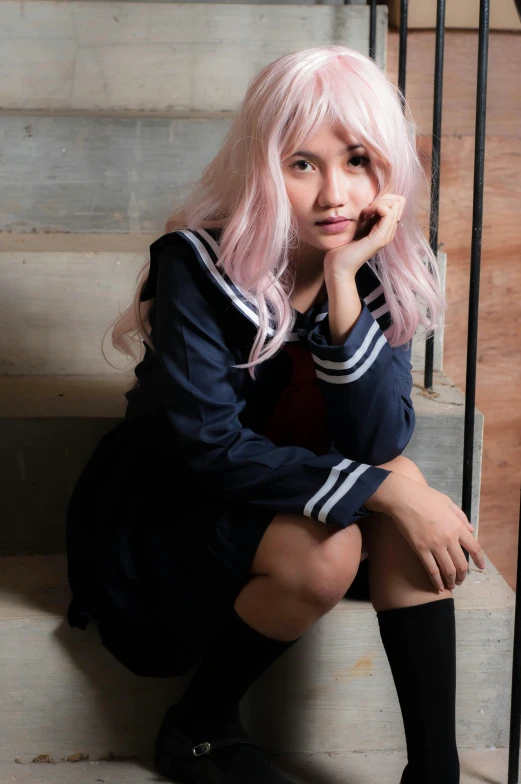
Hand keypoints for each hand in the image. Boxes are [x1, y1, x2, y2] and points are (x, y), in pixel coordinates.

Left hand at [323, 193, 405, 279]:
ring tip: (365, 213)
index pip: (397, 203)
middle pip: (399, 202)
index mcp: (385, 229)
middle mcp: (389, 232)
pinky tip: (364, 215)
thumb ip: (366, 215)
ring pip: (396, 205)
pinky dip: (376, 208)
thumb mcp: (357, 225)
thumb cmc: (342, 247)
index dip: (383, 199)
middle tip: (366, 209)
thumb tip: (370, 200)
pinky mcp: (380, 238)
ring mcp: (386, 236)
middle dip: (382, 198)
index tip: (366, 208)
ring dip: (378, 203)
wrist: (337, 266)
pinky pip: (388, 213)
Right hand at [367, 473, 484, 591]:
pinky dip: (436, 580)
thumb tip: (471, 530)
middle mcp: (449, 538)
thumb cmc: (426, 497)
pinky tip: (438, 586)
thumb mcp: (448, 502)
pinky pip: (431, 569)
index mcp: (457, 526)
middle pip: (462, 564)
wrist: (404, 498)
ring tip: (451, 585)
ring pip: (448, 570)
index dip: (479, 560)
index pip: (475, 548)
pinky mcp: (421, 549)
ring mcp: (435, 545)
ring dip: (452, 581)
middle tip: (461, 580)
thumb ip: (461, 517)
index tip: (480, 567)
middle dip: (463, 576)